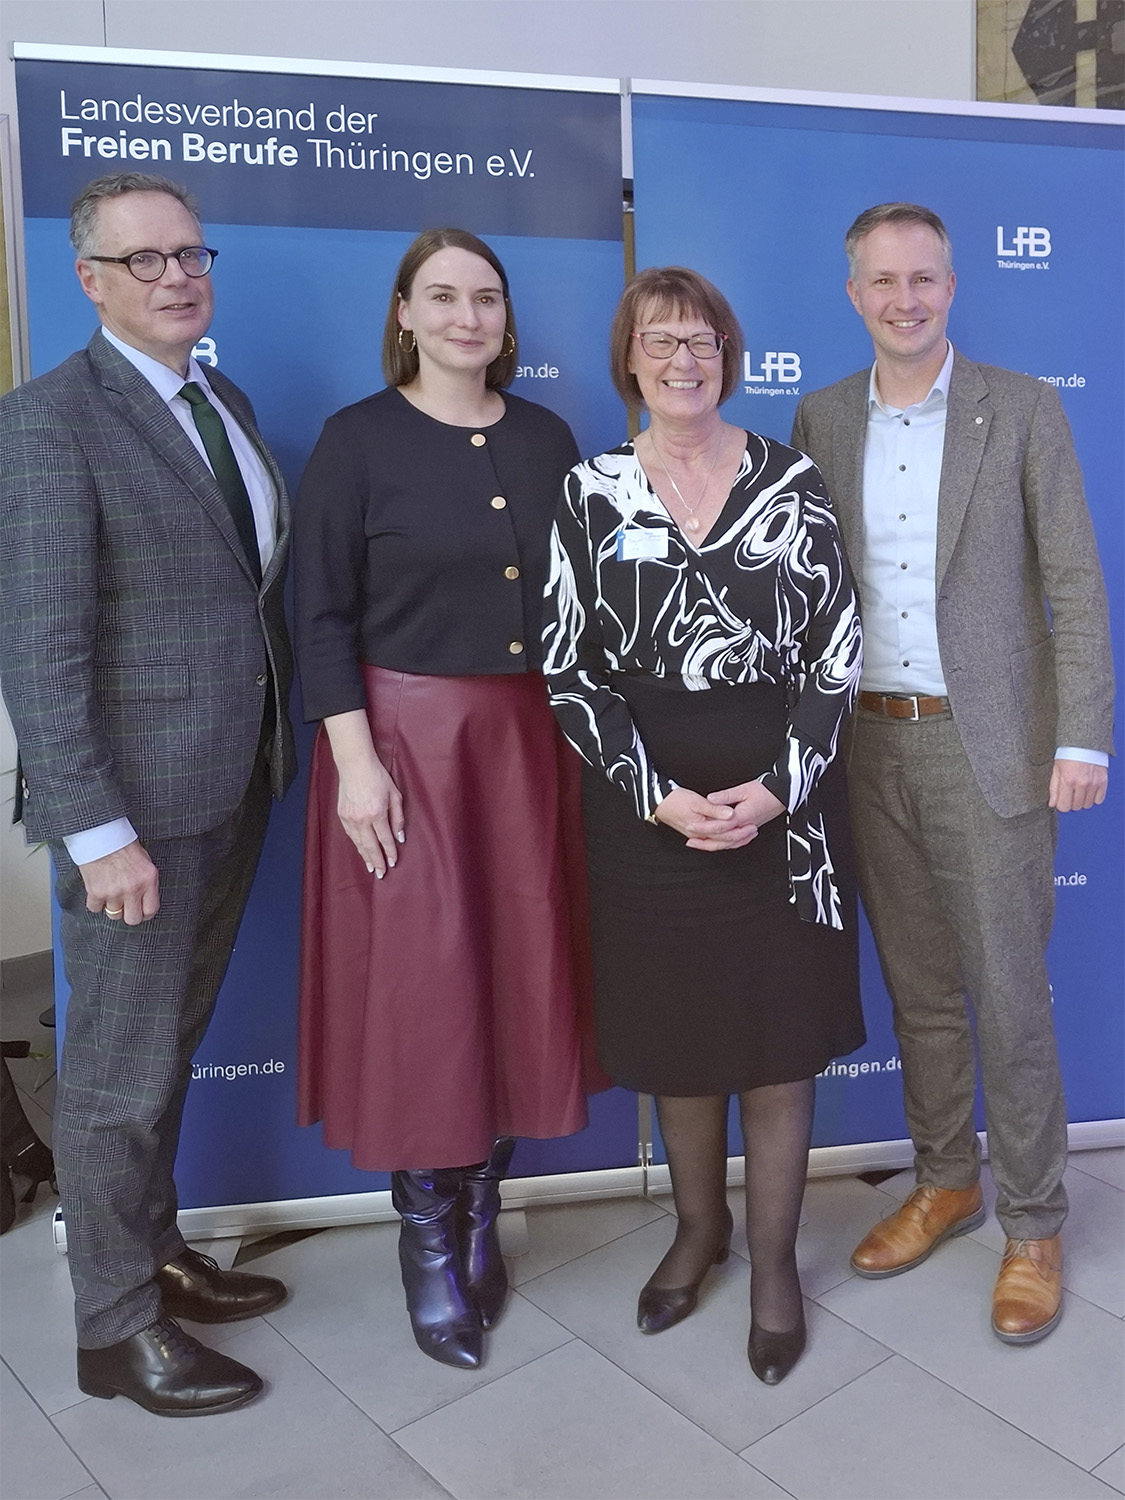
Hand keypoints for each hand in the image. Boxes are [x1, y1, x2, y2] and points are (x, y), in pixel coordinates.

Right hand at [79, 840, 159, 924]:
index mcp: (148, 880)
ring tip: (111, 893)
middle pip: (132, 919)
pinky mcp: (95, 892)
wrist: (101, 836)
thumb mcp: (145, 861)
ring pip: (113, 915)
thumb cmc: (123, 844)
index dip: (145, 914)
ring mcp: (113, 892)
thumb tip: (146, 898)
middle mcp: (132, 889)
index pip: (151, 910)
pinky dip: (95, 902)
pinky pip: (95, 908)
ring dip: (111, 907)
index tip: (141, 911)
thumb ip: (146, 882)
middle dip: (129, 915)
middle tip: (125, 907)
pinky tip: (98, 891)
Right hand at [336, 757, 404, 876]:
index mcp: (377, 813)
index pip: (385, 839)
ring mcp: (350, 817)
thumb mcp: (395, 795)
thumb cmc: (378, 777)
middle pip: (370, 846)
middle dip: (376, 861)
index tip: (393, 863)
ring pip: (358, 843)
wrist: (355, 765)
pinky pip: (350, 835)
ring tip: (371, 867)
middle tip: (380, 874)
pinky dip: (356, 844)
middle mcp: (362, 818)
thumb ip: (398, 817)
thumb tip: (400, 837)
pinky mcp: (342, 815)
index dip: (390, 852)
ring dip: (365, 856)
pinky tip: (360, 850)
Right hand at [653, 786, 753, 851]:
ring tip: (746, 834)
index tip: (752, 825)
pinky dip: (722, 839)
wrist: (658, 802)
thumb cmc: (675, 800)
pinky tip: (728, 836)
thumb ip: (714, 809)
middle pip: (724, 841)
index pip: (725, 834)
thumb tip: (730, 815)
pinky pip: (712, 840)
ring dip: (733, 840)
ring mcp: (696, 836)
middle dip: (740, 837)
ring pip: (718, 843)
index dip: (740, 831)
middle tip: (753, 831)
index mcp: (701, 828)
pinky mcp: (695, 832)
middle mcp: (699, 836)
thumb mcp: (696, 801)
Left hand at [688, 780, 784, 851]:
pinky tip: (717, 844)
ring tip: (699, 844)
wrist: (782, 795)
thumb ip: (725, 796)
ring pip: (729, 844)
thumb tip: (710, 799)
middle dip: (705, 841)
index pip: (719, 826)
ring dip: (713, 845)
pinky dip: (725, 844)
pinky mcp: (750, 829)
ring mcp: (748, 830)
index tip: (691, 827)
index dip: (704, 828)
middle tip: (690, 840)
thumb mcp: (743, 789)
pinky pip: (736, 842)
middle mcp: (745, 826)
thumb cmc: (766, 791)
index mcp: (742, 816)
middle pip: (723, 839)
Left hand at [1048, 758, 1107, 811]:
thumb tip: (1052, 804)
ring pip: (1087, 805)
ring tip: (1079, 789)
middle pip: (1076, 807)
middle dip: (1071, 802)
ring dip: (1082, 800)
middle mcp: (1081, 783)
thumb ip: (1054, 789)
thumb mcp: (1056, 770)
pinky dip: (1093, 797)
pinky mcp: (1102, 782)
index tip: (1061, 800)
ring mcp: (1093, 783)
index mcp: (1067, 780)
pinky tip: (1088, 790)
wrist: (1085, 743)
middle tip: (1070, 792)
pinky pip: (1098, 800)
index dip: (1061, 805)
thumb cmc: (1069, 754)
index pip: (1064, 807)